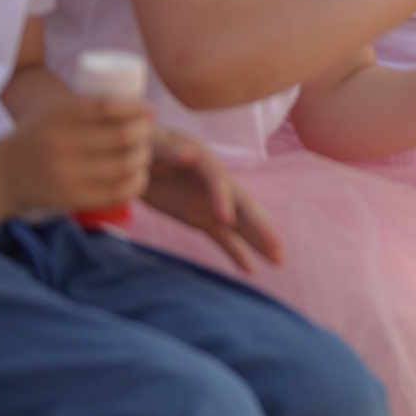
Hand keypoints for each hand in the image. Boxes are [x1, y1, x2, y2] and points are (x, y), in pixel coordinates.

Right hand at [0, 92, 151, 213]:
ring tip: (145, 155)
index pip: (108, 106)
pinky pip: (115, 191)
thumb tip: (140, 107)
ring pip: (124, 164)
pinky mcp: (70, 197)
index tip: (150, 110)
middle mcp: (62, 142)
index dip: (137, 108)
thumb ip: (85, 108)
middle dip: (146, 133)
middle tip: (148, 134)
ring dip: (144, 158)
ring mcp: (67, 172)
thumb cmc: (36, 138)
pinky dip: (136, 183)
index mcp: (59, 115)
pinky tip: (140, 177)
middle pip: (123, 136)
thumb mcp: (53, 114)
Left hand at [141, 130, 282, 272]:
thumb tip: (189, 156)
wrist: (135, 156)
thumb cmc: (141, 145)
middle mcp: (216, 182)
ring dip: (258, 241)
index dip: (222, 198)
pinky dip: (237, 252)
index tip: (224, 219)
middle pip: (242, 204)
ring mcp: (211, 202)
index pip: (217, 180)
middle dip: (259, 225)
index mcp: (203, 160)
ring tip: (279, 260)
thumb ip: (168, 151)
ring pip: (240, 224)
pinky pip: (223, 237)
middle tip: (276, 244)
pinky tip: (251, 270)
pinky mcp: (202, 218)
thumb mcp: (150, 145)